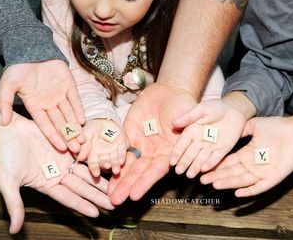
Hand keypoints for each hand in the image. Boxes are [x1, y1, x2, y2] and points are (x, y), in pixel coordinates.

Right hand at [0, 60, 84, 152]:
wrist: (30, 49)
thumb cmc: (17, 68)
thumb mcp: (7, 86)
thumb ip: (5, 104)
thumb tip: (3, 123)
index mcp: (36, 106)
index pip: (45, 125)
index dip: (53, 136)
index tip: (61, 148)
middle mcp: (49, 104)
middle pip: (60, 123)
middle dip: (68, 136)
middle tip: (77, 149)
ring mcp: (60, 95)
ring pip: (69, 114)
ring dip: (75, 126)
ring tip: (82, 139)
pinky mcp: (69, 85)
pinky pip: (75, 99)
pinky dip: (78, 109)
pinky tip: (82, 120)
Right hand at [0, 115, 113, 233]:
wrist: (8, 131)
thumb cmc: (5, 156)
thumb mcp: (8, 182)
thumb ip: (14, 204)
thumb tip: (14, 230)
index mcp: (47, 184)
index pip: (69, 198)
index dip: (82, 205)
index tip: (96, 213)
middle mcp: (59, 173)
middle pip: (82, 186)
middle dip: (98, 195)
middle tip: (114, 203)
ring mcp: (64, 159)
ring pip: (87, 170)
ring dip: (101, 178)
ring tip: (116, 185)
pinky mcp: (67, 144)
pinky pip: (84, 152)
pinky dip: (95, 157)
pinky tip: (108, 161)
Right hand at [78, 119, 127, 176]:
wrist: (103, 120)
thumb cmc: (91, 128)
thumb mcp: (85, 134)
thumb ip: (83, 145)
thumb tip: (79, 157)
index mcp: (92, 155)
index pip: (93, 164)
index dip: (94, 168)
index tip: (96, 173)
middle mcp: (103, 156)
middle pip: (104, 163)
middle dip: (105, 165)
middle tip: (107, 166)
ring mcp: (113, 152)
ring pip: (114, 160)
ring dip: (115, 165)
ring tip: (116, 170)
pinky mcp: (122, 146)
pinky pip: (122, 152)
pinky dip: (122, 156)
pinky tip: (122, 161)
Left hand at [108, 83, 196, 204]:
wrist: (170, 92)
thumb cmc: (183, 105)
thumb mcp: (188, 118)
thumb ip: (183, 130)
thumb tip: (179, 135)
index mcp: (170, 152)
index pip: (156, 170)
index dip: (145, 182)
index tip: (135, 195)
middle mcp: (154, 152)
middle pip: (139, 172)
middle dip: (127, 186)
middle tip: (114, 200)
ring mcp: (141, 144)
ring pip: (128, 164)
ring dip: (118, 179)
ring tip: (108, 193)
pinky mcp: (129, 134)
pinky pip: (120, 147)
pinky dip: (113, 158)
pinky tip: (104, 169)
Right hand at [170, 99, 246, 177]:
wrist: (234, 110)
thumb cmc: (215, 107)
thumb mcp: (201, 109)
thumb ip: (189, 116)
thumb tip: (174, 123)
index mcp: (191, 131)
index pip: (181, 144)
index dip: (176, 153)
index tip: (171, 161)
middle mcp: (199, 141)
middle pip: (189, 154)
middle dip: (184, 163)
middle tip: (179, 172)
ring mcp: (210, 147)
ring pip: (201, 159)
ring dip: (195, 167)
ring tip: (189, 175)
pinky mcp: (222, 150)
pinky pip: (215, 158)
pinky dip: (210, 164)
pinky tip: (205, 169)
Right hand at [200, 116, 292, 196]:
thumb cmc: (277, 126)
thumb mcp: (254, 125)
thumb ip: (241, 130)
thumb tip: (227, 131)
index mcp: (247, 154)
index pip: (229, 162)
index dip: (217, 165)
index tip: (204, 167)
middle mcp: (253, 164)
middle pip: (232, 173)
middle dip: (217, 176)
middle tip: (202, 180)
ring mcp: (262, 172)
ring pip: (241, 180)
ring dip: (228, 183)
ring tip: (214, 184)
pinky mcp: (273, 177)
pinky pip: (259, 187)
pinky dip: (249, 191)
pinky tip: (238, 193)